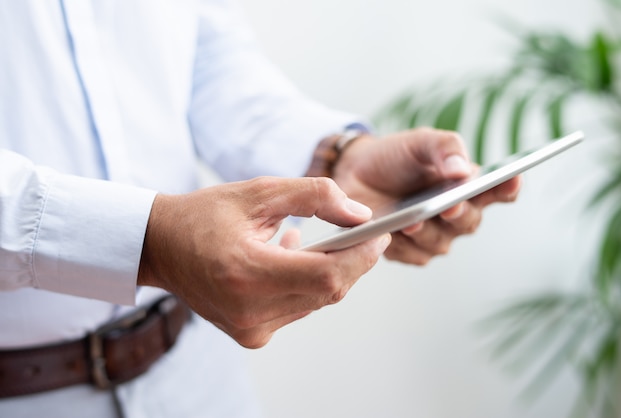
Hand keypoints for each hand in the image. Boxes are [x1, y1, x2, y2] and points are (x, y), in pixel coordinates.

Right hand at [138, 177, 390, 347]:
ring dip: (329, 272)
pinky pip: (298, 308)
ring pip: (316, 301)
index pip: (325, 274)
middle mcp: (248, 309)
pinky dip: (307, 284)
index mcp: (246, 272)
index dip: (361, 256)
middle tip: (364, 236)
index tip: (380, 235)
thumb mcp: (260, 192)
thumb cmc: (205, 215)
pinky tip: (292, 259)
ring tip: (319, 242)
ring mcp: (249, 328)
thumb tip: (361, 216)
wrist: (161, 247)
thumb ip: (316, 197)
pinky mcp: (250, 334)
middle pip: (327, 291)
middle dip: (353, 263)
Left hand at [332, 127, 520, 264]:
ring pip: (439, 242)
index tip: (512, 178)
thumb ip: (445, 148)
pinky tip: (392, 234)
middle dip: (459, 213)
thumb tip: (462, 171)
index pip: (499, 189)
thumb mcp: (421, 142)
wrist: (354, 172)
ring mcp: (435, 236)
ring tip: (412, 222)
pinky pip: (412, 254)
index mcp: (468, 185)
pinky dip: (402, 245)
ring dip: (426, 232)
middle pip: (469, 221)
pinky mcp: (410, 252)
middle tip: (449, 206)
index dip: (508, 186)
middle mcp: (457, 214)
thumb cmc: (396, 157)